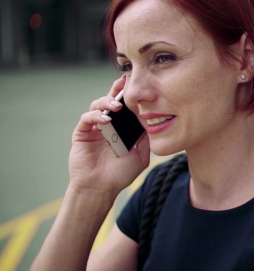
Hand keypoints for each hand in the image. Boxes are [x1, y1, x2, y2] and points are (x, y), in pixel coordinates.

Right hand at [68, 76, 149, 196]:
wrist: (101, 188)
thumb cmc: (120, 174)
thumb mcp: (140, 155)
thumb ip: (146, 139)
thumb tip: (154, 121)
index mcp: (122, 128)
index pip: (126, 107)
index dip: (131, 96)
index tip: (141, 85)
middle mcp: (108, 125)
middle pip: (111, 100)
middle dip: (118, 89)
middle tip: (126, 82)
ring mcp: (94, 128)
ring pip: (97, 105)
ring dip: (107, 102)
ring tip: (117, 106)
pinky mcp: (82, 133)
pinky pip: (86, 119)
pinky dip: (96, 116)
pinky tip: (106, 120)